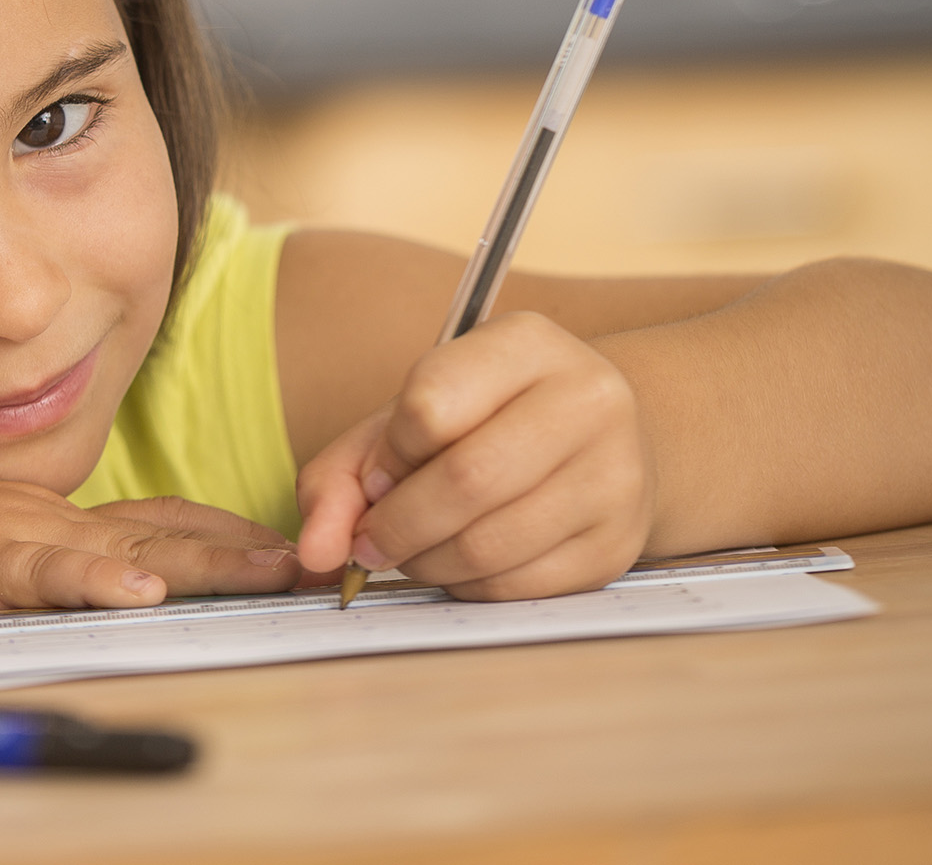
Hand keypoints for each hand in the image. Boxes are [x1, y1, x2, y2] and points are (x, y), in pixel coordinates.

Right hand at [0, 458, 301, 625]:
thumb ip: (30, 574)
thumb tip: (86, 595)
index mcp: (53, 521)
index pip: (159, 521)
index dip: (225, 534)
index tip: (283, 546)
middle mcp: (52, 521)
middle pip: (170, 531)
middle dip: (248, 548)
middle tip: (319, 559)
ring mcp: (20, 537)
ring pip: (133, 548)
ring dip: (209, 561)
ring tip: (275, 571)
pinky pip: (47, 572)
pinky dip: (97, 580)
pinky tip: (141, 590)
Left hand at [295, 311, 651, 600]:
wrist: (597, 443)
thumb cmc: (483, 425)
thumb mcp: (408, 419)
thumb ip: (342, 474)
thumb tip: (316, 552)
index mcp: (527, 344)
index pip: (432, 402)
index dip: (386, 456)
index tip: (376, 476)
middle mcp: (587, 399)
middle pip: (466, 479)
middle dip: (395, 524)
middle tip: (370, 541)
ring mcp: (614, 475)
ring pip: (488, 544)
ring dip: (425, 562)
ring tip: (412, 550)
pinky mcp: (615, 545)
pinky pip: (516, 587)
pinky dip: (465, 586)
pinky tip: (458, 563)